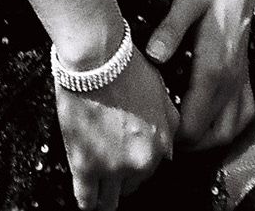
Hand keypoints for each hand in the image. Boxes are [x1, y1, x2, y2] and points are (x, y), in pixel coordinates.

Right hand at [55, 47, 178, 209]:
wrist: (97, 57)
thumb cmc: (126, 66)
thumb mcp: (161, 90)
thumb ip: (169, 122)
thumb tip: (169, 149)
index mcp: (160, 143)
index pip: (151, 168)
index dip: (138, 161)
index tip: (127, 157)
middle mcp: (140, 160)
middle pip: (132, 185)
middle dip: (122, 177)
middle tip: (110, 163)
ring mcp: (112, 166)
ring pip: (110, 200)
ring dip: (105, 196)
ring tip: (98, 189)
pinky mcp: (85, 165)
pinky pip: (86, 198)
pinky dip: (87, 201)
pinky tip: (86, 197)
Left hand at [144, 0, 254, 149]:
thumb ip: (171, 27)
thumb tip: (155, 56)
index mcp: (215, 65)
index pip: (196, 121)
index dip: (174, 137)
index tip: (152, 135)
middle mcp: (232, 76)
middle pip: (216, 133)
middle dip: (190, 145)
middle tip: (163, 140)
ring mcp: (241, 74)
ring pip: (233, 127)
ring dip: (210, 139)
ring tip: (183, 135)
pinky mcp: (244, 68)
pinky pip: (243, 110)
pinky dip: (228, 124)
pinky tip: (210, 119)